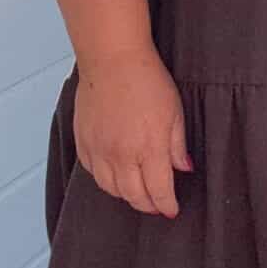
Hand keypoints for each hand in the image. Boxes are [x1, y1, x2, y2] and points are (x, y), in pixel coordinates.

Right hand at [73, 46, 191, 215]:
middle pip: (133, 196)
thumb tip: (183, 168)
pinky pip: (93, 172)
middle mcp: (121, 154)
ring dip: (126, 195)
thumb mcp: (175, 111)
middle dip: (148, 205)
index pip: (158, 191)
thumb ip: (177, 145)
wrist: (112, 58)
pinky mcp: (83, 141)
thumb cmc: (146, 79)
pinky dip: (105, 179)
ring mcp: (99, 149)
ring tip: (137, 192)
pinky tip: (115, 174)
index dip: (167, 205)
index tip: (172, 209)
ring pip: (110, 189)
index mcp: (149, 148)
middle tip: (157, 205)